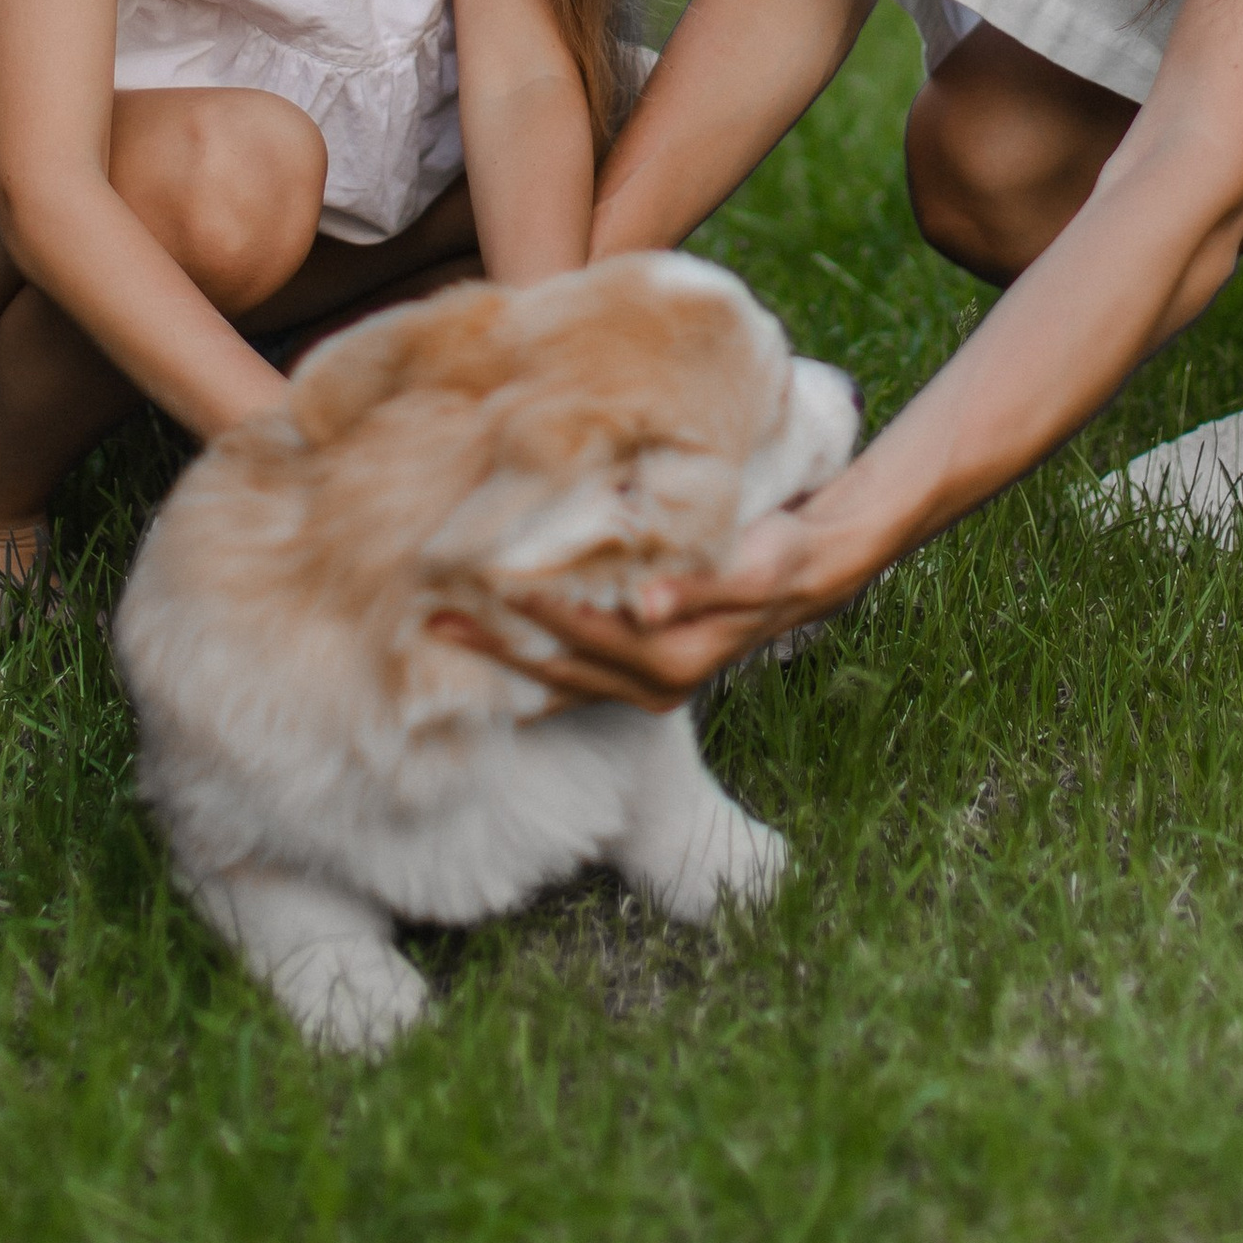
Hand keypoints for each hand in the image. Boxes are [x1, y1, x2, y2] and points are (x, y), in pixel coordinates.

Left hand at [428, 503, 850, 711]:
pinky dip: (534, 668)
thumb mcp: (750, 566)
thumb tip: (647, 604)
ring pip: (559, 678)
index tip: (477, 583)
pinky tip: (497, 658)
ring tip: (445, 636)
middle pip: (556, 666)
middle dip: (494, 647)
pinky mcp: (643, 676)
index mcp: (670, 658)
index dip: (528, 609)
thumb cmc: (778, 556)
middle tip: (431, 621)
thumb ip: (696, 586)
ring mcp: (645, 686)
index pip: (580, 632)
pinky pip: (575, 680)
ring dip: (504, 659)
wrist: (810, 574)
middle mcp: (652, 683)